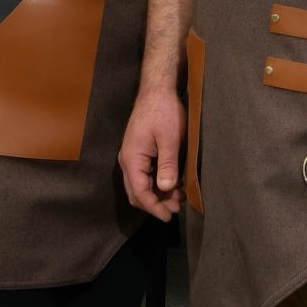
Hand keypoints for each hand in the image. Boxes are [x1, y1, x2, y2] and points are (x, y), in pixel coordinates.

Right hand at [119, 89, 183, 219]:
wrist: (157, 90)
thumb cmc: (164, 111)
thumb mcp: (170, 139)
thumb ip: (167, 165)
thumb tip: (165, 189)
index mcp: (132, 158)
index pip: (139, 192)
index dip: (154, 207)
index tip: (169, 216)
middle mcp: (128, 160)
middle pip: (136, 192)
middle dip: (155, 204)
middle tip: (176, 209)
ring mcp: (133, 156)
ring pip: (141, 185)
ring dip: (157, 194)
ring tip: (178, 198)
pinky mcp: (140, 152)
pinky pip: (145, 175)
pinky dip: (157, 184)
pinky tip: (173, 184)